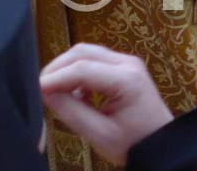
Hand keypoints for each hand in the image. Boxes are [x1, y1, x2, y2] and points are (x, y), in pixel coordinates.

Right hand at [41, 44, 173, 165]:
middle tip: (40, 88)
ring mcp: (127, 62)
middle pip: (83, 52)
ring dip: (67, 68)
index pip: (82, 69)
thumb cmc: (133, 142)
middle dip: (58, 68)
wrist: (161, 143)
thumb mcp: (99, 134)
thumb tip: (46, 93)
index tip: (35, 90)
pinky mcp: (124, 67)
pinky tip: (75, 94)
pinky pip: (95, 60)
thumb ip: (71, 112)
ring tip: (54, 92)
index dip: (55, 78)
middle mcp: (128, 63)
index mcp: (126, 79)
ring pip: (88, 53)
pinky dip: (79, 72)